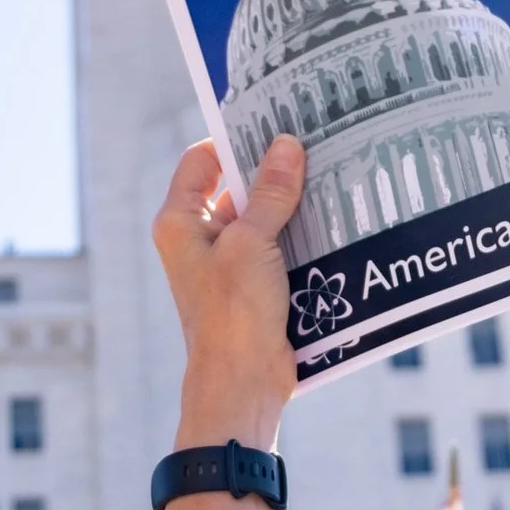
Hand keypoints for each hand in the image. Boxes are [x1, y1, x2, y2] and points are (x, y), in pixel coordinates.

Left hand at [152, 136, 305, 452]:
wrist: (243, 384)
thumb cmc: (232, 315)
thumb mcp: (252, 243)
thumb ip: (270, 193)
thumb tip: (287, 146)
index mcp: (179, 223)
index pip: (200, 161)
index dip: (232, 141)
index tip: (270, 125)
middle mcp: (198, 239)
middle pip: (234, 187)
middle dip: (270, 171)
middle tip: (310, 147)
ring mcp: (226, 263)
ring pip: (261, 217)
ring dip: (289, 204)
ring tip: (327, 179)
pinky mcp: (253, 285)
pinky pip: (277, 247)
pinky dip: (299, 234)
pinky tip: (330, 221)